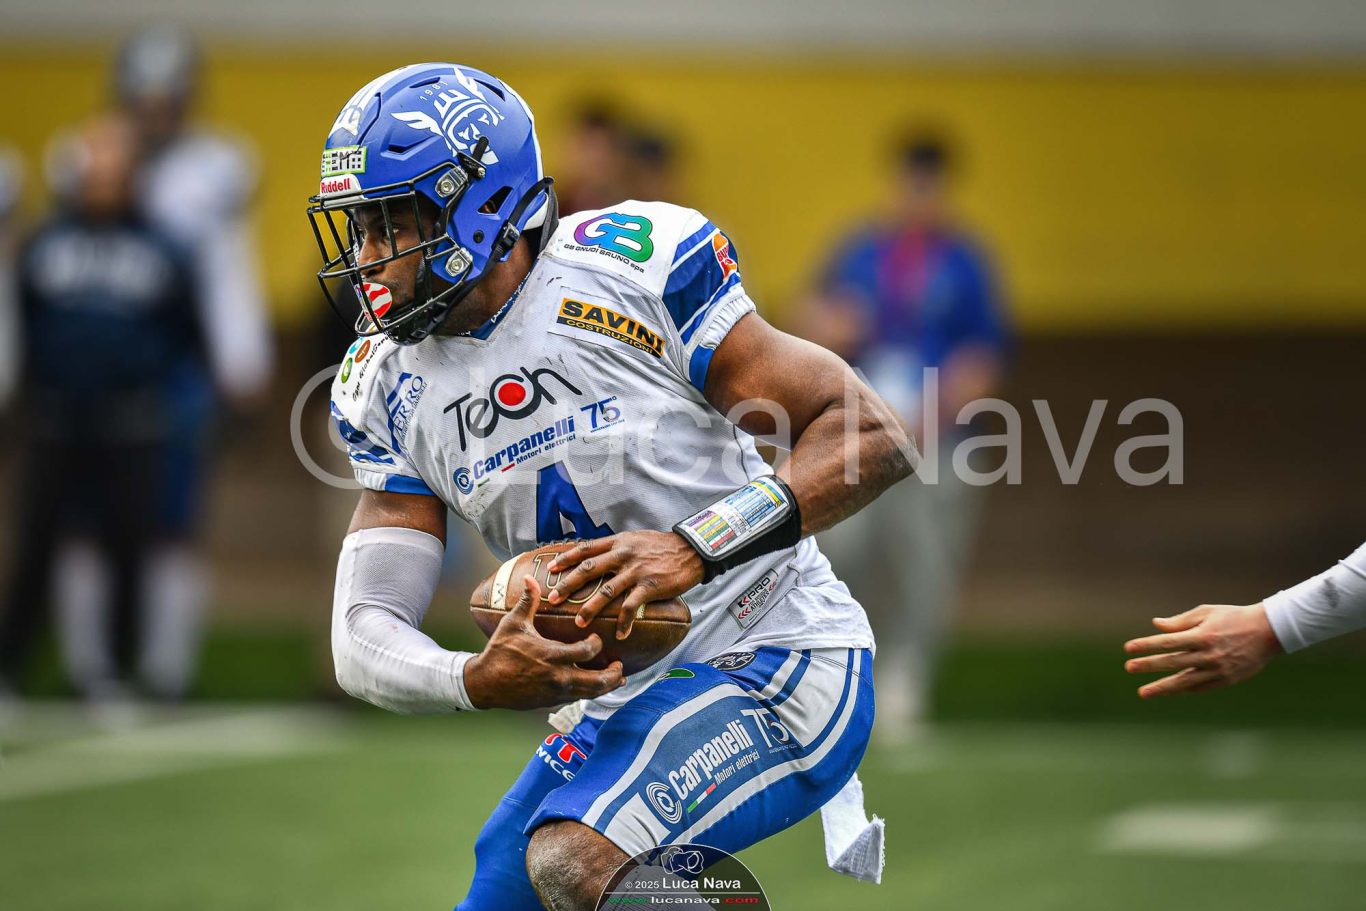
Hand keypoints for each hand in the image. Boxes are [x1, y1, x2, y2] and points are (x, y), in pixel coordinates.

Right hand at [464, 576, 624, 709]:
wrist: (485, 684)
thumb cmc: (499, 651)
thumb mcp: (513, 624)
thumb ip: (526, 601)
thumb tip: (529, 577)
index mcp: (551, 655)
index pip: (587, 651)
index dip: (597, 643)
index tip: (597, 637)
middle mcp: (558, 677)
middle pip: (597, 681)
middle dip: (613, 674)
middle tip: (619, 665)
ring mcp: (556, 693)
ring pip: (590, 694)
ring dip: (606, 686)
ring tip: (616, 678)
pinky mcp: (552, 702)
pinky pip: (578, 699)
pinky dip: (589, 692)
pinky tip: (593, 685)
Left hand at [544, 531, 703, 639]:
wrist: (692, 550)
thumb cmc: (663, 547)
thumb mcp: (636, 539)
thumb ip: (617, 548)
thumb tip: (597, 558)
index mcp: (618, 542)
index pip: (586, 549)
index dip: (566, 558)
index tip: (550, 569)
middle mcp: (623, 555)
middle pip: (588, 570)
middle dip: (568, 585)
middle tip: (553, 599)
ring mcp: (636, 571)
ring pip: (606, 591)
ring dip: (590, 609)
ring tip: (579, 624)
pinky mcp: (650, 586)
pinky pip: (631, 607)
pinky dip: (624, 623)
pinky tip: (620, 635)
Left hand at [1123, 603, 1283, 697]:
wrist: (1269, 632)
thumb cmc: (1233, 618)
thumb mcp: (1206, 613)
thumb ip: (1180, 622)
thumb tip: (1156, 625)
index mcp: (1202, 635)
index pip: (1167, 642)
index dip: (1146, 645)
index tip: (1128, 649)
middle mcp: (1208, 655)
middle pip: (1172, 662)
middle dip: (1148, 666)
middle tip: (1129, 668)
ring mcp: (1218, 670)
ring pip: (1184, 682)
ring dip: (1162, 688)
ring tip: (1143, 692)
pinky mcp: (1227, 680)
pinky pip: (1200, 688)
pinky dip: (1183, 690)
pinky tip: (1168, 692)